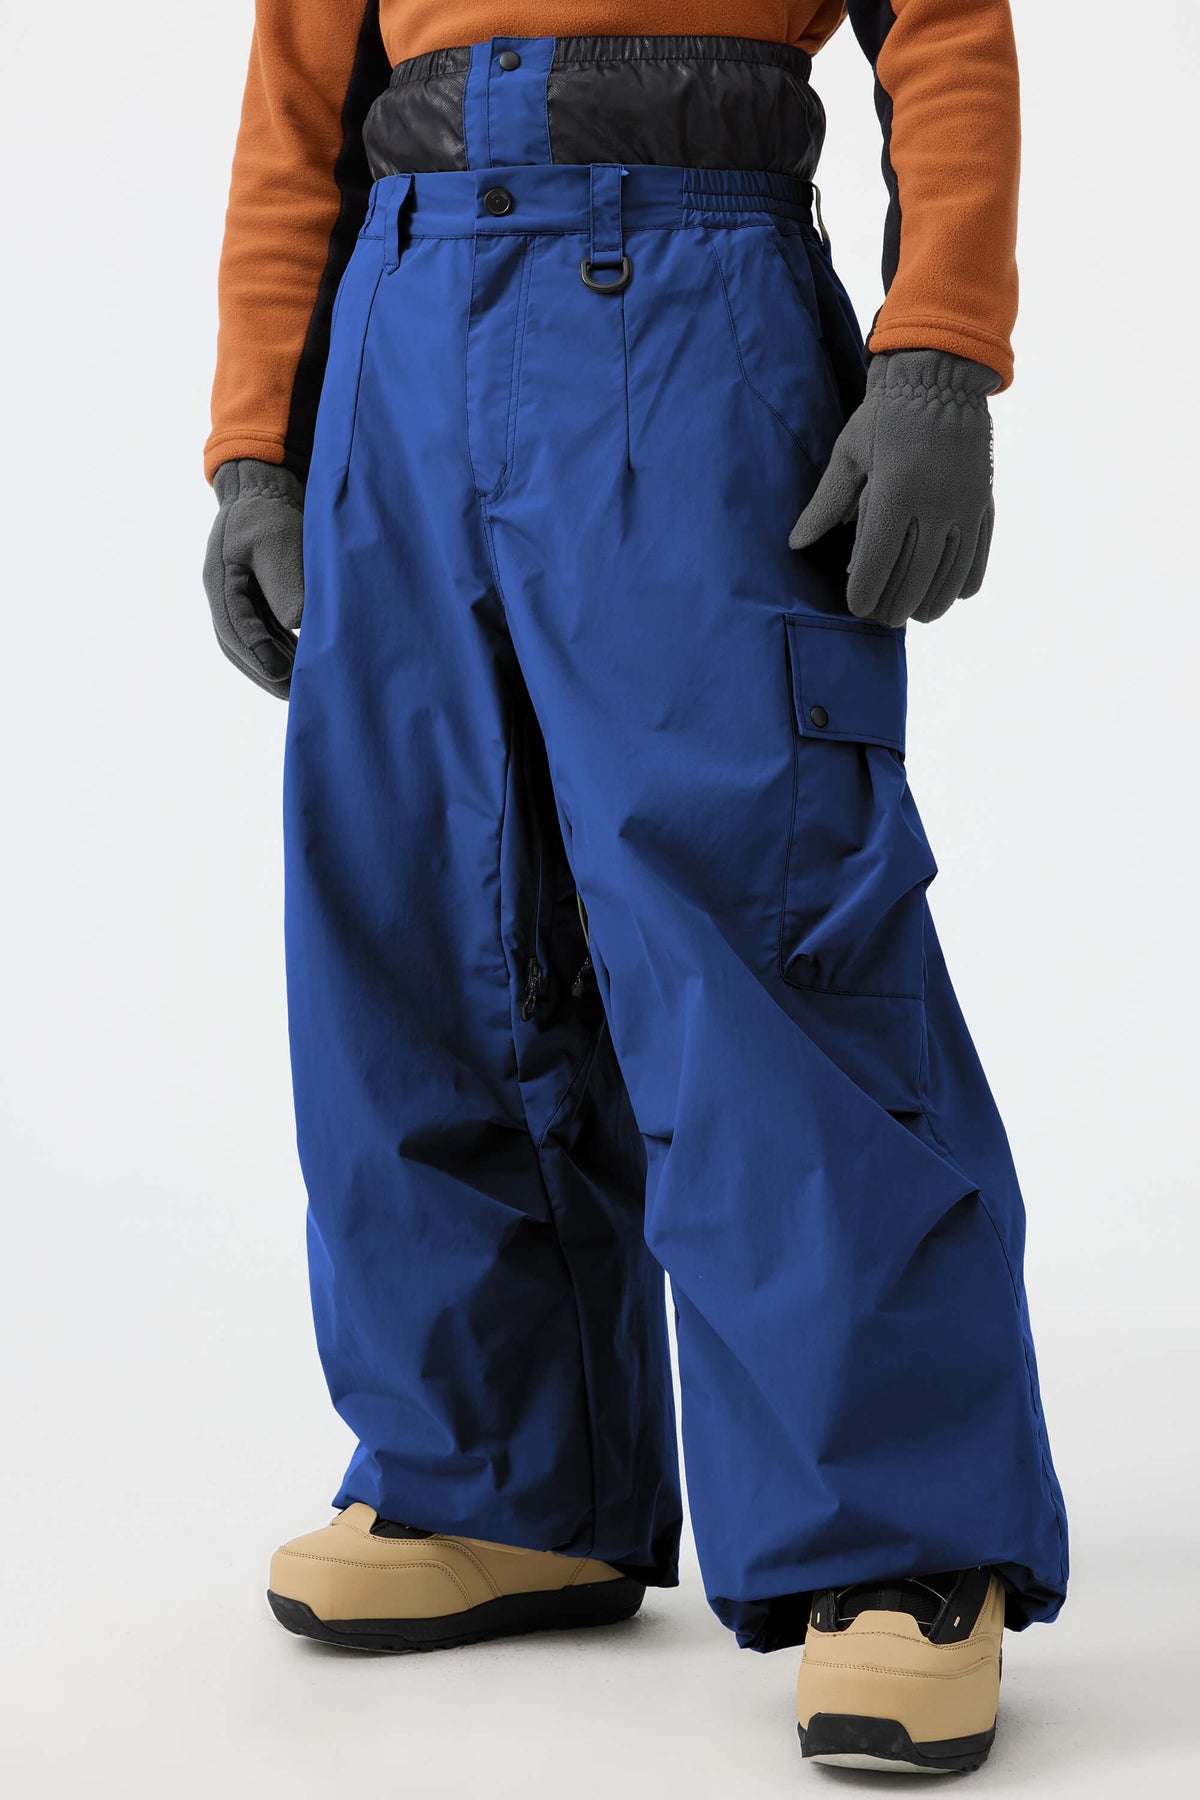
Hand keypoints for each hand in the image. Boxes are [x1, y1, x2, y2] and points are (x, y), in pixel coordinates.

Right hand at [203, 458, 305, 697]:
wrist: (266, 485)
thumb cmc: (271, 510)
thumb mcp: (279, 541)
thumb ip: (285, 583)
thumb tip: (296, 624)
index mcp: (221, 582)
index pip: (235, 629)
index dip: (258, 655)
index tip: (282, 675)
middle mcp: (223, 594)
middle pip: (237, 646)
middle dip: (265, 673)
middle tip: (296, 696)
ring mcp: (236, 597)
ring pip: (249, 644)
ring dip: (273, 666)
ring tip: (303, 687)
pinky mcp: (253, 596)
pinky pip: (262, 633)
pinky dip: (279, 651)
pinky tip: (301, 663)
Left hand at [788, 348, 999, 627]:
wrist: (941, 374)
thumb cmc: (884, 414)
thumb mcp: (848, 454)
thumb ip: (826, 504)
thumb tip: (797, 544)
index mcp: (895, 493)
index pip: (877, 565)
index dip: (866, 595)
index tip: (857, 607)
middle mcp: (934, 505)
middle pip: (914, 579)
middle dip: (895, 606)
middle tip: (882, 617)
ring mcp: (964, 506)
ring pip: (950, 575)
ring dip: (932, 602)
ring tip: (916, 613)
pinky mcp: (984, 501)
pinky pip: (979, 555)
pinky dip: (965, 580)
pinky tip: (953, 593)